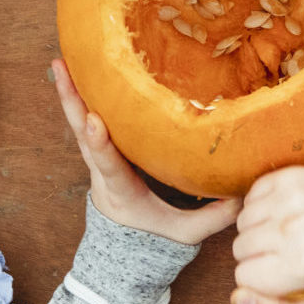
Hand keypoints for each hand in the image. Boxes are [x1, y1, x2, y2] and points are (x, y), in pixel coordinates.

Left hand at [49, 59, 239, 245]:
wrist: (126, 243)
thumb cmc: (157, 235)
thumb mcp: (185, 234)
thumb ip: (213, 218)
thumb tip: (244, 197)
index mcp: (121, 191)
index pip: (109, 167)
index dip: (101, 144)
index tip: (94, 121)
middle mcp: (102, 172)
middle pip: (82, 135)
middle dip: (72, 102)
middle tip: (60, 68)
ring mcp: (97, 160)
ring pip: (79, 122)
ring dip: (70, 92)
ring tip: (61, 60)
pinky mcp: (100, 150)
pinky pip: (85, 120)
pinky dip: (79, 95)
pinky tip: (77, 68)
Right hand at [230, 167, 303, 303]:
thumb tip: (236, 299)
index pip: (243, 277)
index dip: (258, 280)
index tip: (280, 275)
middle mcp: (297, 229)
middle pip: (239, 248)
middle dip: (256, 255)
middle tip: (286, 253)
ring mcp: (293, 198)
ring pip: (242, 221)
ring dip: (257, 230)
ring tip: (286, 233)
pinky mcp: (291, 176)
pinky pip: (251, 194)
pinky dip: (261, 206)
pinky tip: (285, 213)